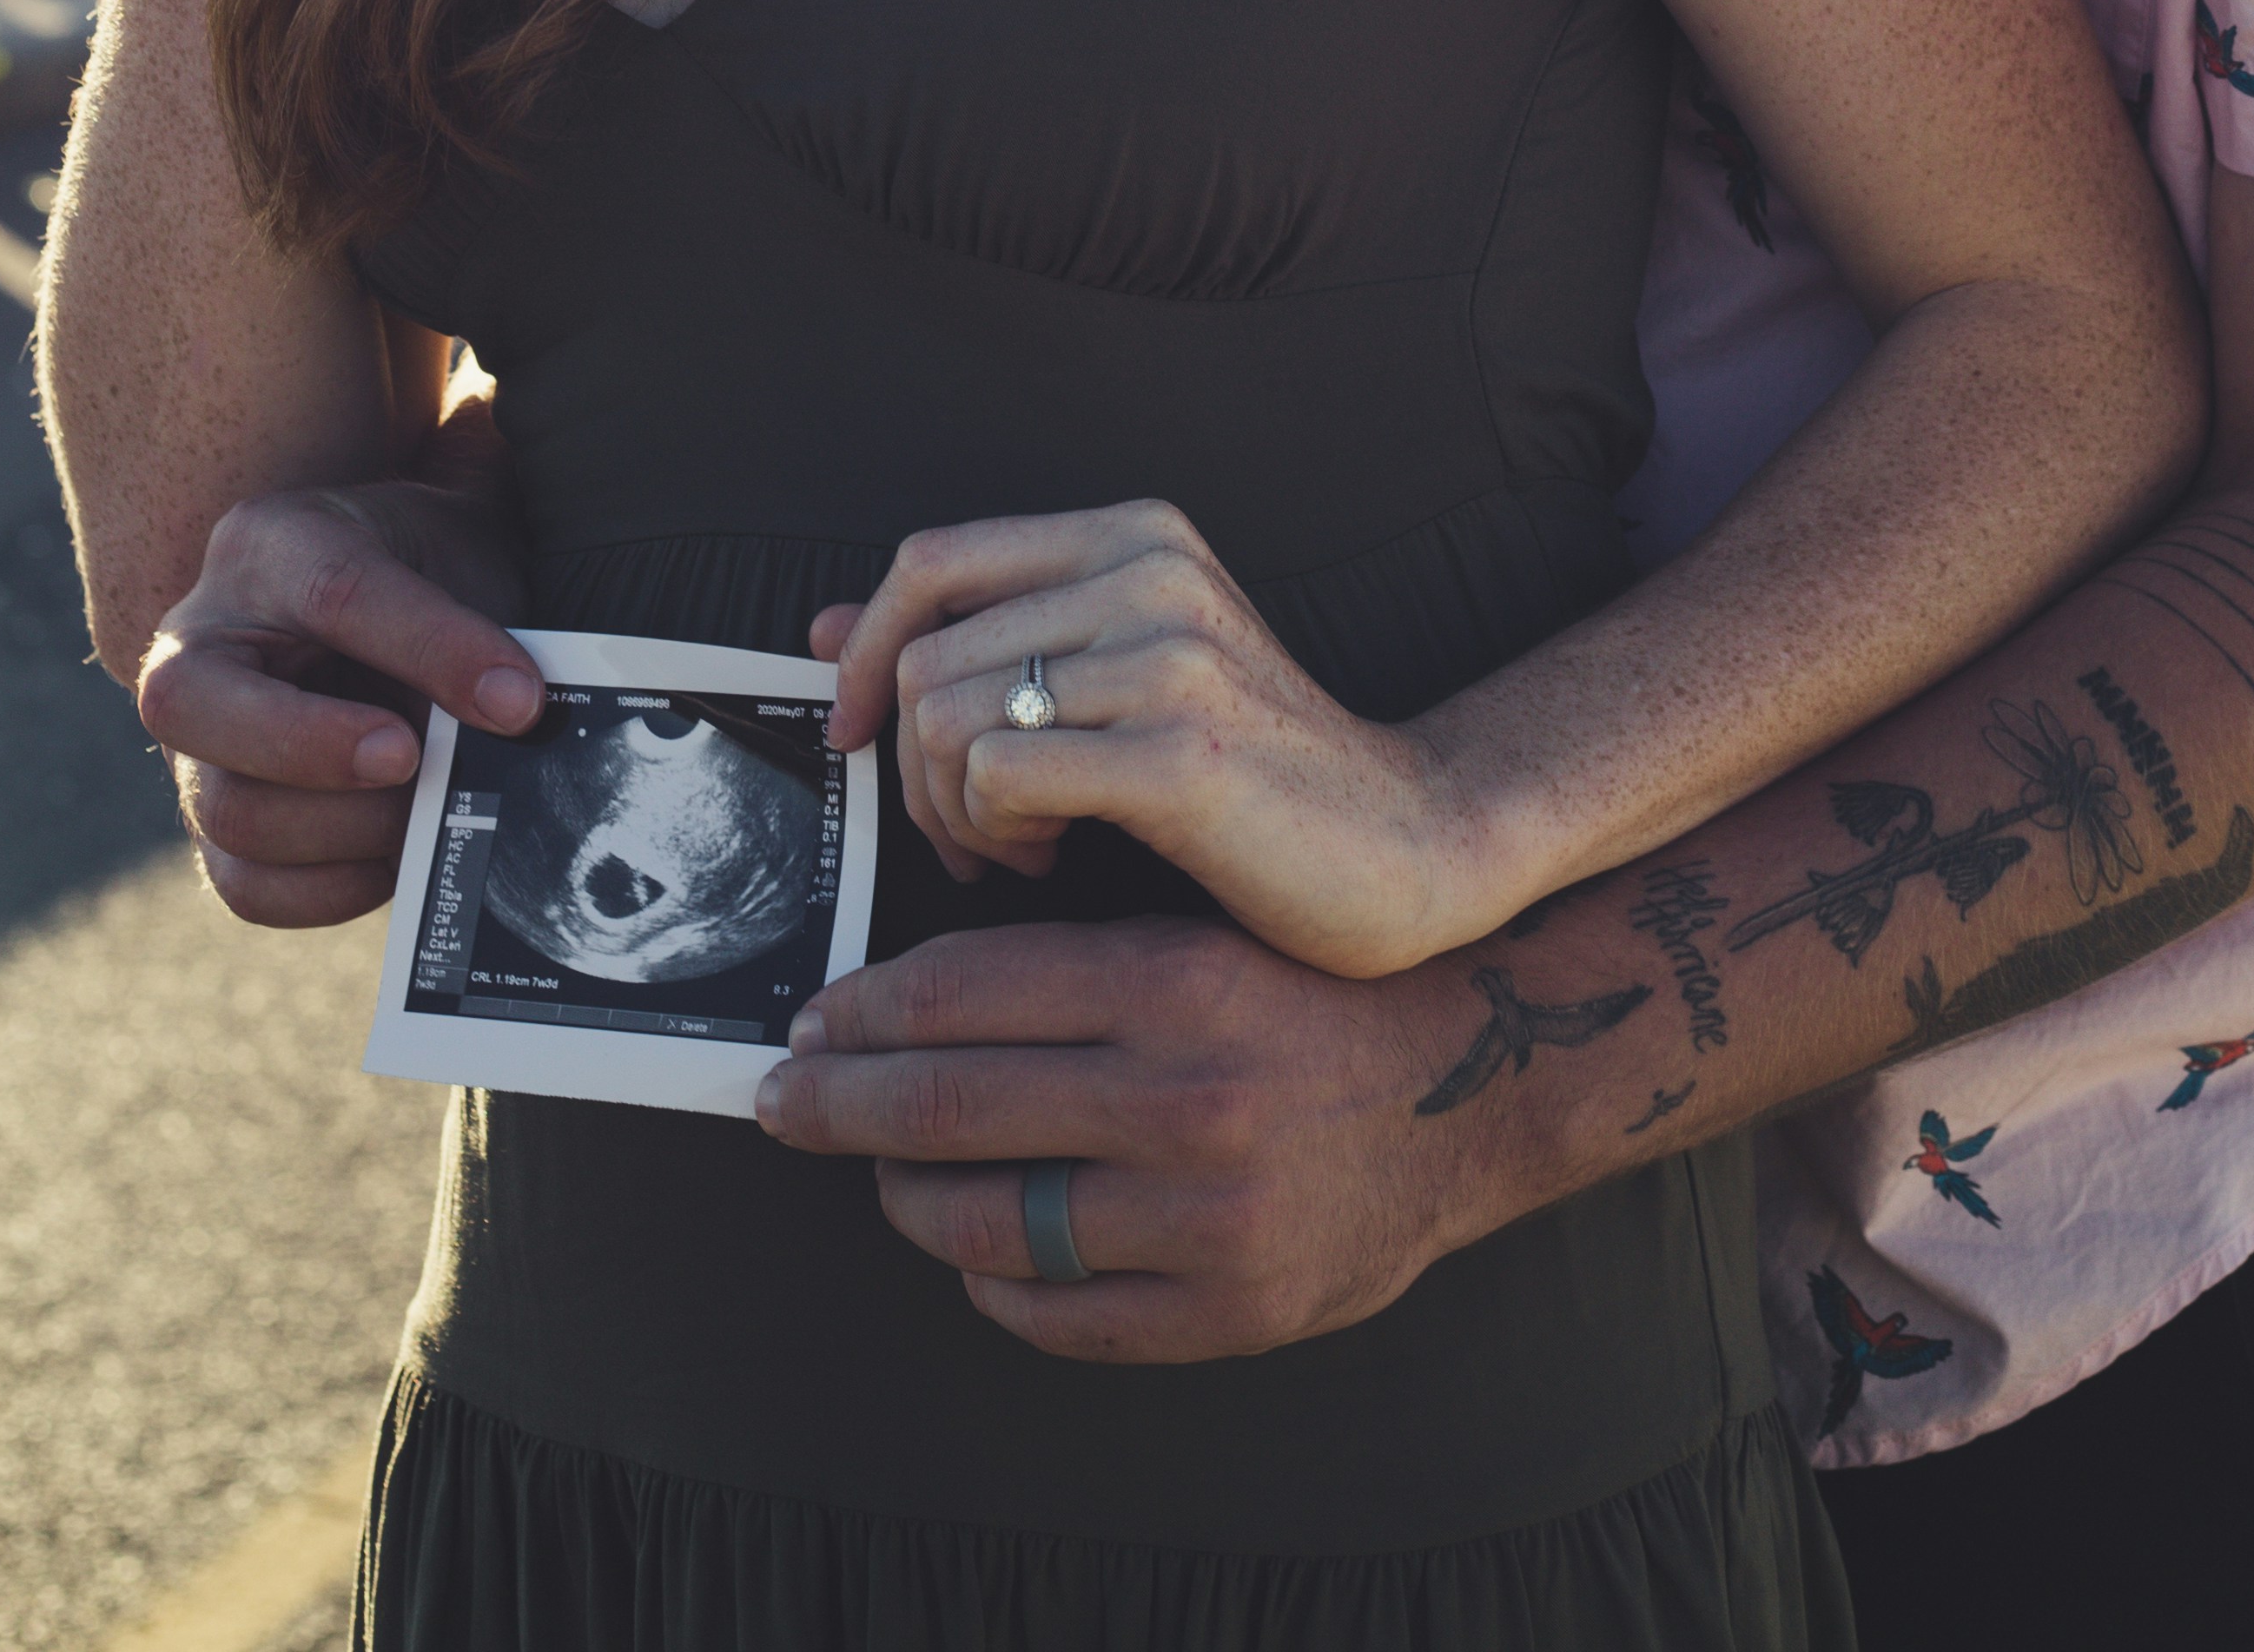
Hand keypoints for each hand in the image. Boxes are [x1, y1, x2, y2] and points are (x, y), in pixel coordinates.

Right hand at [136, 425, 537, 928]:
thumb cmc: (430, 571)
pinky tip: (397, 857)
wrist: (402, 602)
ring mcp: (195, 742)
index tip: (518, 703)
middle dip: (313, 746)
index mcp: (270, 545)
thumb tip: (514, 716)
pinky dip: (332, 889)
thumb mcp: (459, 561)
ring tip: (424, 812)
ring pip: (227, 810)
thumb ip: (472, 627)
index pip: (334, 591)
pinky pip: (245, 886)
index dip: (429, 649)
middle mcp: (201, 641)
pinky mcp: (215, 823)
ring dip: (345, 829)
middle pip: (190, 702)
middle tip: (412, 760)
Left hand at [753, 917, 1522, 1361]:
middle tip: (784, 1100)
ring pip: (987, 1222)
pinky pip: (1059, 1315)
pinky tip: (974, 1254)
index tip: (810, 1021)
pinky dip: (993, 1285)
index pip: (961, 995)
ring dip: (906, 1198)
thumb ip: (1064, 972)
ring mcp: (1208, 1218)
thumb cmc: (1303, 1000)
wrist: (1469, 1085)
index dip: (862, 1012)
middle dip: (839, 1104)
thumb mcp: (1194, 938)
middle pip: (950, 1107)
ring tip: (884, 1175)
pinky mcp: (1230, 1312)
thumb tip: (895, 1006)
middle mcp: (1185, 1099)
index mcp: (1171, 983)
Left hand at [818, 504, 1466, 974]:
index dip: (870, 650)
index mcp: (1134, 536)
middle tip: (970, 832)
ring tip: (1019, 847)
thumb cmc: (1252, 773)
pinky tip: (1054, 856)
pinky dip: (997, 835)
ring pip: (949, 718)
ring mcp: (1168, 652)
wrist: (1406, 842)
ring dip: (956, 812)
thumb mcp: (1118, 674)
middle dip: (917, 768)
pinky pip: (998, 776)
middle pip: (927, 653)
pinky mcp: (1178, 747)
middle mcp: (1149, 570)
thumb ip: (988, 639)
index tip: (860, 729)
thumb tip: (831, 634)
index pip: (933, 560)